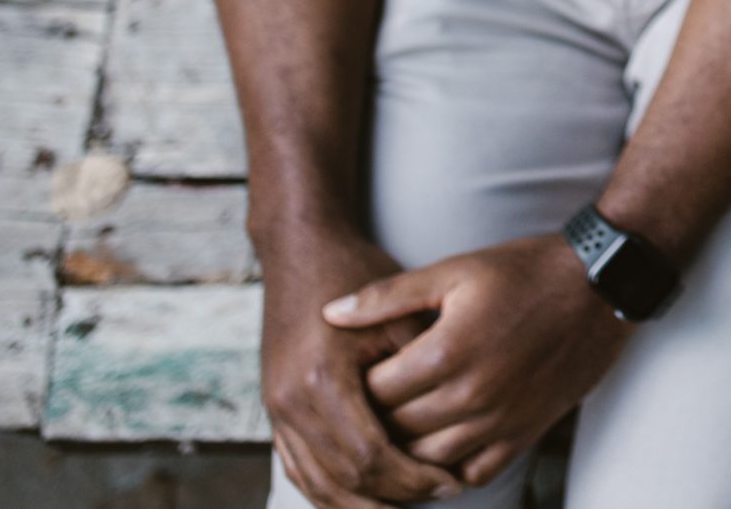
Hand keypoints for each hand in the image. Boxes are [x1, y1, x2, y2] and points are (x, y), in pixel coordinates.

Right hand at [258, 225, 468, 507]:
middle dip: (395, 497)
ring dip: (362, 504)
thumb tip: (456, 423)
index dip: (412, 479)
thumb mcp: (399, 313)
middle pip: (344, 479)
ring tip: (408, 504)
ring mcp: (277, 408)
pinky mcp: (275, 408)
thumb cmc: (357, 272)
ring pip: (317, 484)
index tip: (451, 482)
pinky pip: (300, 468)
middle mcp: (291, 401)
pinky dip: (331, 491)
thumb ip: (420, 368)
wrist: (302, 247)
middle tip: (440, 494)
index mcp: (322, 380)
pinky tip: (366, 498)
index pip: (370, 457)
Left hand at [327, 235, 632, 492]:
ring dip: (406, 450)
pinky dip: (449, 468)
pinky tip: (439, 445)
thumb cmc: (524, 272)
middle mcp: (472, 395)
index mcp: (447, 352)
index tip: (349, 373)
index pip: (375, 393)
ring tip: (394, 427)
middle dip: (372, 421)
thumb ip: (389, 296)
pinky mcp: (526, 433)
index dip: (355, 387)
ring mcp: (502, 420)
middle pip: (395, 432)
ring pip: (429, 462)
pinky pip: (474, 473)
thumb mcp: (454, 270)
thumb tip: (330, 314)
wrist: (600, 287)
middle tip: (363, 404)